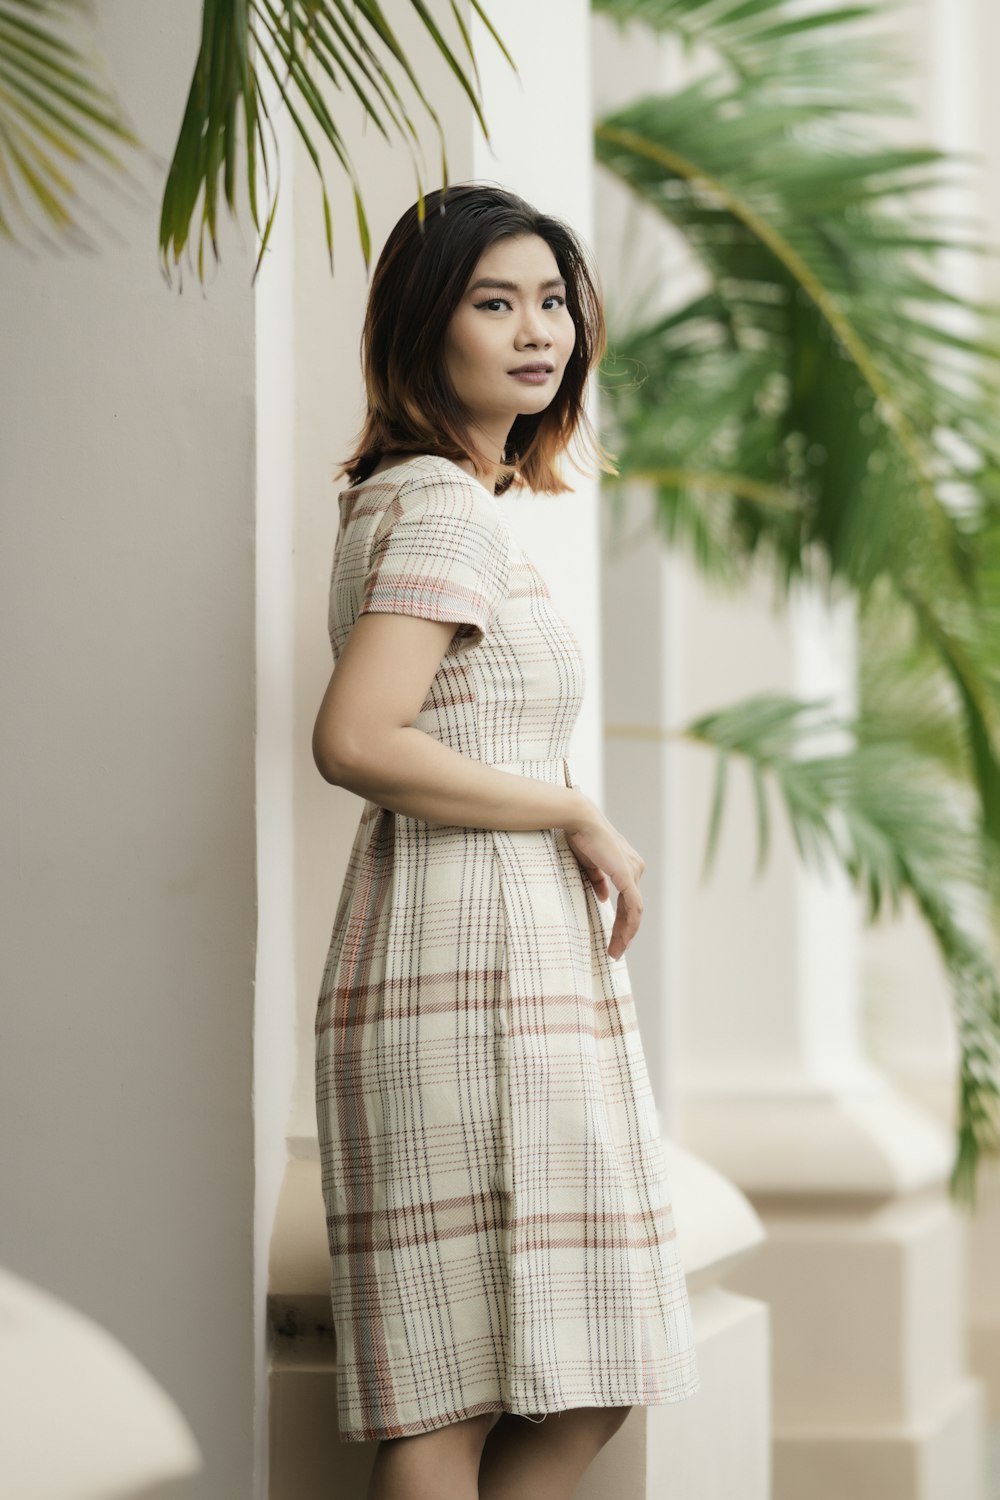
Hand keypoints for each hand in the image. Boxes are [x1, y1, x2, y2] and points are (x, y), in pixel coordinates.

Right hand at [563, 800, 644, 959]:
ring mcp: (633, 872)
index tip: (613, 939)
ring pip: (634, 911)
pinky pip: (633, 907)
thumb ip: (598, 881)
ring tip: (615, 952)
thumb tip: (603, 898)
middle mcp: (635, 868)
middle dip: (624, 932)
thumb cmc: (580, 836)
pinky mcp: (627, 876)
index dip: (622, 920)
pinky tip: (623, 940)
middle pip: (632, 908)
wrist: (579, 820)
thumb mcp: (589, 864)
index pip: (628, 899)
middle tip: (613, 952)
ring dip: (626, 934)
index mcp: (627, 865)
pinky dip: (629, 926)